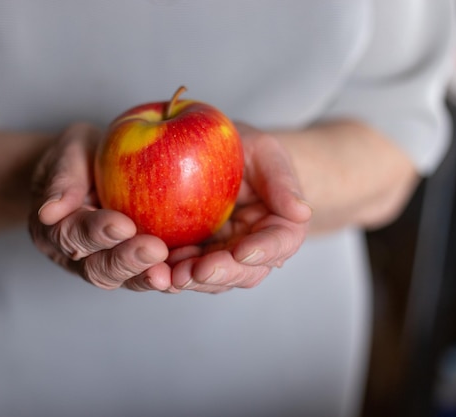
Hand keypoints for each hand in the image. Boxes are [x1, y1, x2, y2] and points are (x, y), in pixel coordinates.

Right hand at [29, 123, 171, 290]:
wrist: (92, 170)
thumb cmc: (81, 156)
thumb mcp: (69, 151)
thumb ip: (63, 178)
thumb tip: (49, 211)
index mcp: (55, 227)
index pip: (72, 234)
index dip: (95, 232)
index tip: (121, 224)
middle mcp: (78, 255)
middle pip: (99, 268)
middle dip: (127, 260)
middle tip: (154, 249)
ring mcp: (107, 263)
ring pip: (126, 279)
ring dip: (148, 275)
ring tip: (170, 271)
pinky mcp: (135, 265)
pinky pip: (150, 273)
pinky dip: (169, 273)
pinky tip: (190, 267)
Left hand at [168, 122, 311, 293]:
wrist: (221, 158)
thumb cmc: (248, 150)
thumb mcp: (266, 152)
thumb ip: (281, 180)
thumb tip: (302, 211)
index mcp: (280, 226)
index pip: (279, 243)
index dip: (264, 250)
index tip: (243, 251)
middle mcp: (253, 249)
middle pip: (244, 272)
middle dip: (221, 274)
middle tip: (197, 270)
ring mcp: (222, 255)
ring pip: (212, 279)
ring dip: (192, 280)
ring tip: (171, 275)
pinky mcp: (194, 255)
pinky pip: (183, 269)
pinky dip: (169, 271)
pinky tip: (153, 268)